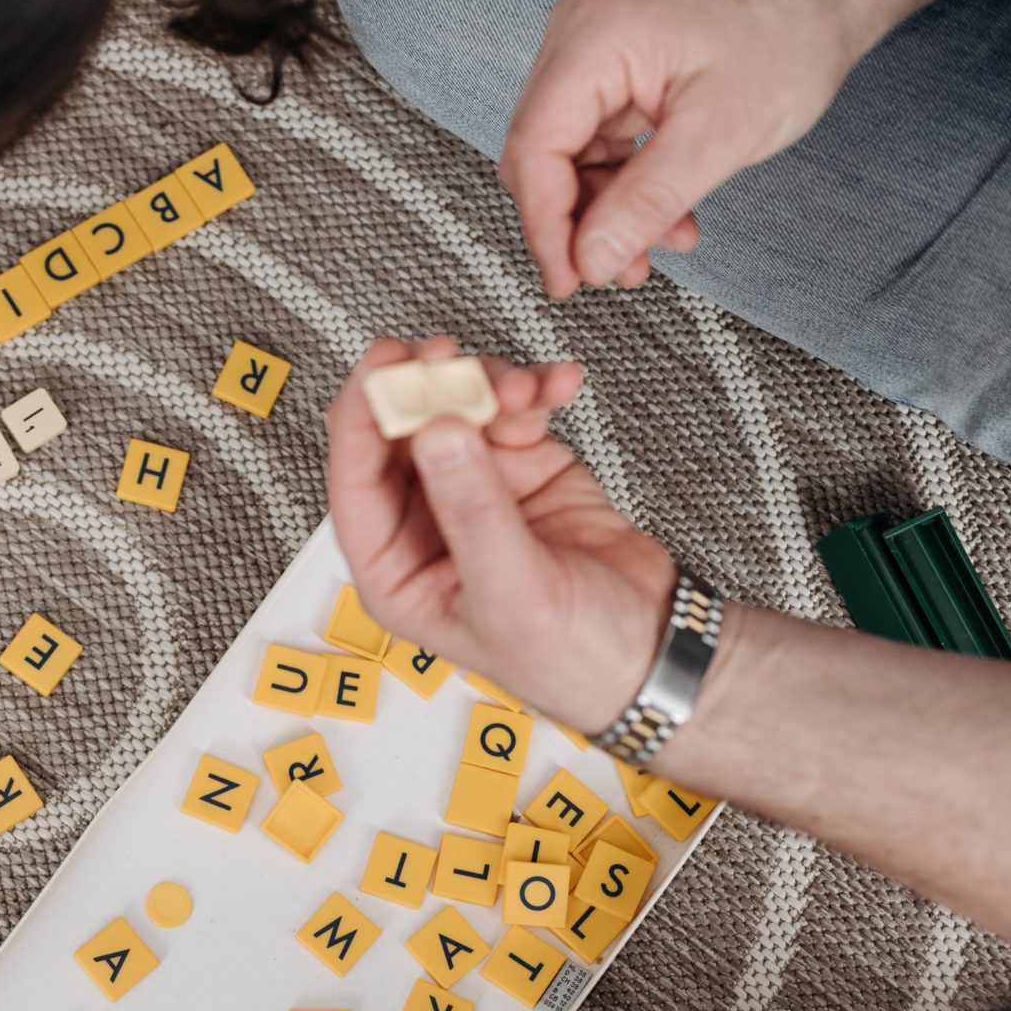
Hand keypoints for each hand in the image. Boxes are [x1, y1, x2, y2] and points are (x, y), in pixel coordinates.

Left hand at [327, 337, 671, 732]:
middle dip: (426, 388)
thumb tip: (433, 433)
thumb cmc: (573, 657)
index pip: (355, 483)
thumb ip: (474, 512)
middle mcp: (424, 527)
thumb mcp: (514, 593)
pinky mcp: (521, 468)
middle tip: (450, 354)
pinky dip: (532, 389)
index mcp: (396, 571)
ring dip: (486, 385)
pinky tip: (558, 385)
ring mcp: (473, 492)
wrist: (654, 651)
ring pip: (454, 410)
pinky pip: (510, 410)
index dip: (363, 418)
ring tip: (527, 389)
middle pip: (399, 435)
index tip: (385, 367)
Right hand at [499, 0, 877, 296]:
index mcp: (592, 41)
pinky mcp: (615, 76)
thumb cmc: (788, 31)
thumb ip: (647, 201)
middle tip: (614, 272)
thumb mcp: (721, 133)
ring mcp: (594, 58)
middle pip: (542, 157)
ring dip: (606, 213)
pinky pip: (598, 148)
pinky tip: (667, 216)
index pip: (535, 150)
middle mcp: (579, 42)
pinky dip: (626, 190)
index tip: (569, 281)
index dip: (546, 226)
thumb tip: (591, 259)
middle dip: (577, 224)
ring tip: (655, 249)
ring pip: (568, 161)